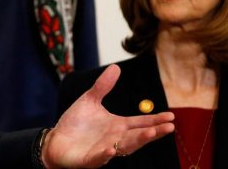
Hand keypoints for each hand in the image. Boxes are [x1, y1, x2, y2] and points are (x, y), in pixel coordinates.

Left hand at [41, 64, 173, 167]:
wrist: (56, 140)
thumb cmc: (76, 123)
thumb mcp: (90, 100)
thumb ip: (103, 86)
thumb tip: (116, 66)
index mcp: (117, 126)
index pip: (140, 123)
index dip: (155, 120)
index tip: (171, 117)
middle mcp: (114, 139)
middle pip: (137, 136)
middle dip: (153, 132)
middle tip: (169, 127)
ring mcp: (104, 150)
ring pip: (124, 147)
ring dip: (138, 142)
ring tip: (150, 133)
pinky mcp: (89, 159)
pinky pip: (99, 158)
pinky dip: (105, 154)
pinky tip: (111, 149)